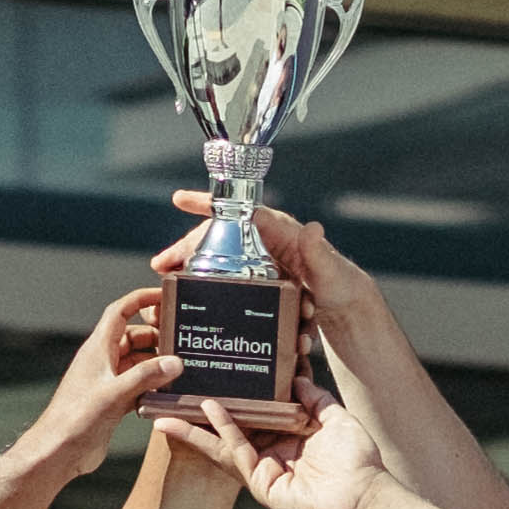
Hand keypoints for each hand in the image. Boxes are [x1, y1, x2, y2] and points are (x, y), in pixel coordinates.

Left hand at [25, 286, 171, 474]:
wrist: (59, 451)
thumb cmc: (77, 418)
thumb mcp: (115, 393)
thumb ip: (146, 376)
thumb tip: (175, 362)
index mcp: (98, 349)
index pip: (121, 312)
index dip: (141, 299)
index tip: (163, 296)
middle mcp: (103, 361)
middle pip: (135, 337)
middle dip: (157, 337)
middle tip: (183, 341)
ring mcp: (108, 381)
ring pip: (138, 362)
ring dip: (157, 364)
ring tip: (182, 368)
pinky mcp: (113, 401)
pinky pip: (138, 385)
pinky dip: (152, 386)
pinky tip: (168, 393)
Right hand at [156, 194, 382, 326]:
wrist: (348, 309)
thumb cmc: (342, 285)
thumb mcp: (330, 271)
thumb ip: (319, 253)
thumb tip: (313, 229)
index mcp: (280, 232)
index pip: (238, 211)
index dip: (208, 204)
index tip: (179, 199)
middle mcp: (267, 244)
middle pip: (219, 240)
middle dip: (186, 248)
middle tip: (161, 264)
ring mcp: (262, 265)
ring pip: (218, 263)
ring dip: (191, 270)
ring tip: (168, 278)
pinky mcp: (261, 285)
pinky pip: (230, 284)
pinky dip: (210, 290)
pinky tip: (193, 300)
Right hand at [159, 398, 392, 508]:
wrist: (365, 496)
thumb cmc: (358, 461)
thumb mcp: (336, 418)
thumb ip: (315, 398)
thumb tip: (297, 377)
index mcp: (288, 437)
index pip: (254, 415)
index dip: (235, 399)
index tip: (215, 379)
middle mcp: (272, 453)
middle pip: (230, 431)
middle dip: (201, 418)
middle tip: (176, 397)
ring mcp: (264, 469)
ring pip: (224, 444)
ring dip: (197, 427)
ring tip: (170, 410)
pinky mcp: (262, 484)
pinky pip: (238, 452)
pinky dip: (223, 430)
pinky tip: (210, 409)